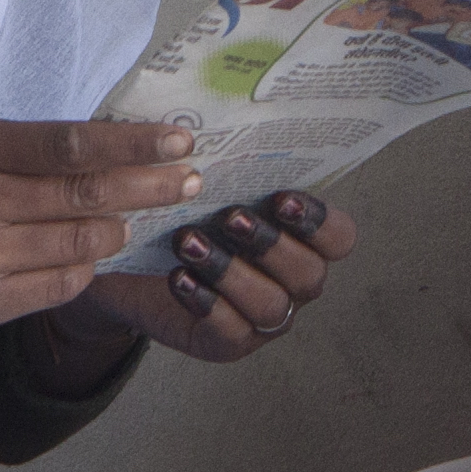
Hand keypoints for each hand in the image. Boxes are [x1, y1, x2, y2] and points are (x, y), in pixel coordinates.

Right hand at [0, 116, 203, 344]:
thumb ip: (28, 152)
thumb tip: (116, 149)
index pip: (72, 144)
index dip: (133, 142)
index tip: (179, 138)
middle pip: (87, 195)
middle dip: (150, 185)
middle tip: (190, 179)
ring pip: (81, 244)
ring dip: (120, 230)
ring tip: (136, 218)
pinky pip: (60, 286)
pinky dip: (85, 266)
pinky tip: (92, 253)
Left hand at [84, 191, 351, 367]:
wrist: (131, 263)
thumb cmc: (180, 214)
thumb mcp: (203, 187)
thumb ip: (226, 166)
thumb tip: (218, 128)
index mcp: (301, 239)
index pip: (339, 237)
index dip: (319, 221)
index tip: (280, 198)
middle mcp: (292, 281)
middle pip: (310, 275)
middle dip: (271, 245)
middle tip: (230, 217)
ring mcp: (264, 317)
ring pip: (272, 305)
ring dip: (232, 273)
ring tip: (190, 243)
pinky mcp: (229, 343)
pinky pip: (232, 333)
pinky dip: (207, 304)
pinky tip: (180, 278)